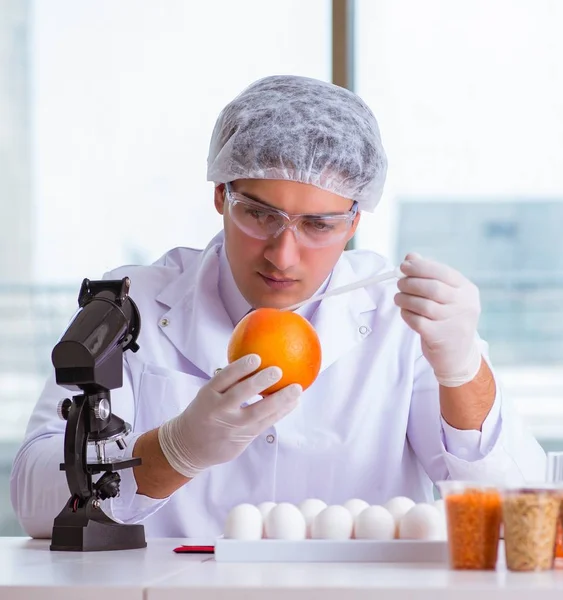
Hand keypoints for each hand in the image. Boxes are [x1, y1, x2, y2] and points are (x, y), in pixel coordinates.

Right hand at [158, 354, 300, 477]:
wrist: (190, 446)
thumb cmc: (205, 412)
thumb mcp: (208, 394)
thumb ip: (228, 382)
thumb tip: (258, 358)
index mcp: (208, 395)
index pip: (224, 378)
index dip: (240, 367)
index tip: (257, 357)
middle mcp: (218, 410)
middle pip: (240, 394)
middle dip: (260, 381)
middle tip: (278, 370)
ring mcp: (231, 426)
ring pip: (258, 412)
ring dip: (280, 400)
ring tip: (296, 389)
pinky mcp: (242, 439)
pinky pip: (264, 424)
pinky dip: (280, 413)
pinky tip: (293, 403)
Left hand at [394, 252, 481, 386]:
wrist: (457, 356)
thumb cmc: (448, 319)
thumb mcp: (446, 297)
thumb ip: (430, 275)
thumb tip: (411, 257)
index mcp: (467, 290)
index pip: (442, 272)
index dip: (420, 267)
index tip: (403, 266)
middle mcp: (464, 305)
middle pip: (432, 287)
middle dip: (410, 282)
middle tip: (399, 283)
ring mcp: (453, 322)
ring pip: (422, 304)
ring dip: (404, 298)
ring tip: (398, 298)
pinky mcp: (439, 337)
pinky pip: (416, 320)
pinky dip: (406, 314)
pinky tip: (405, 312)